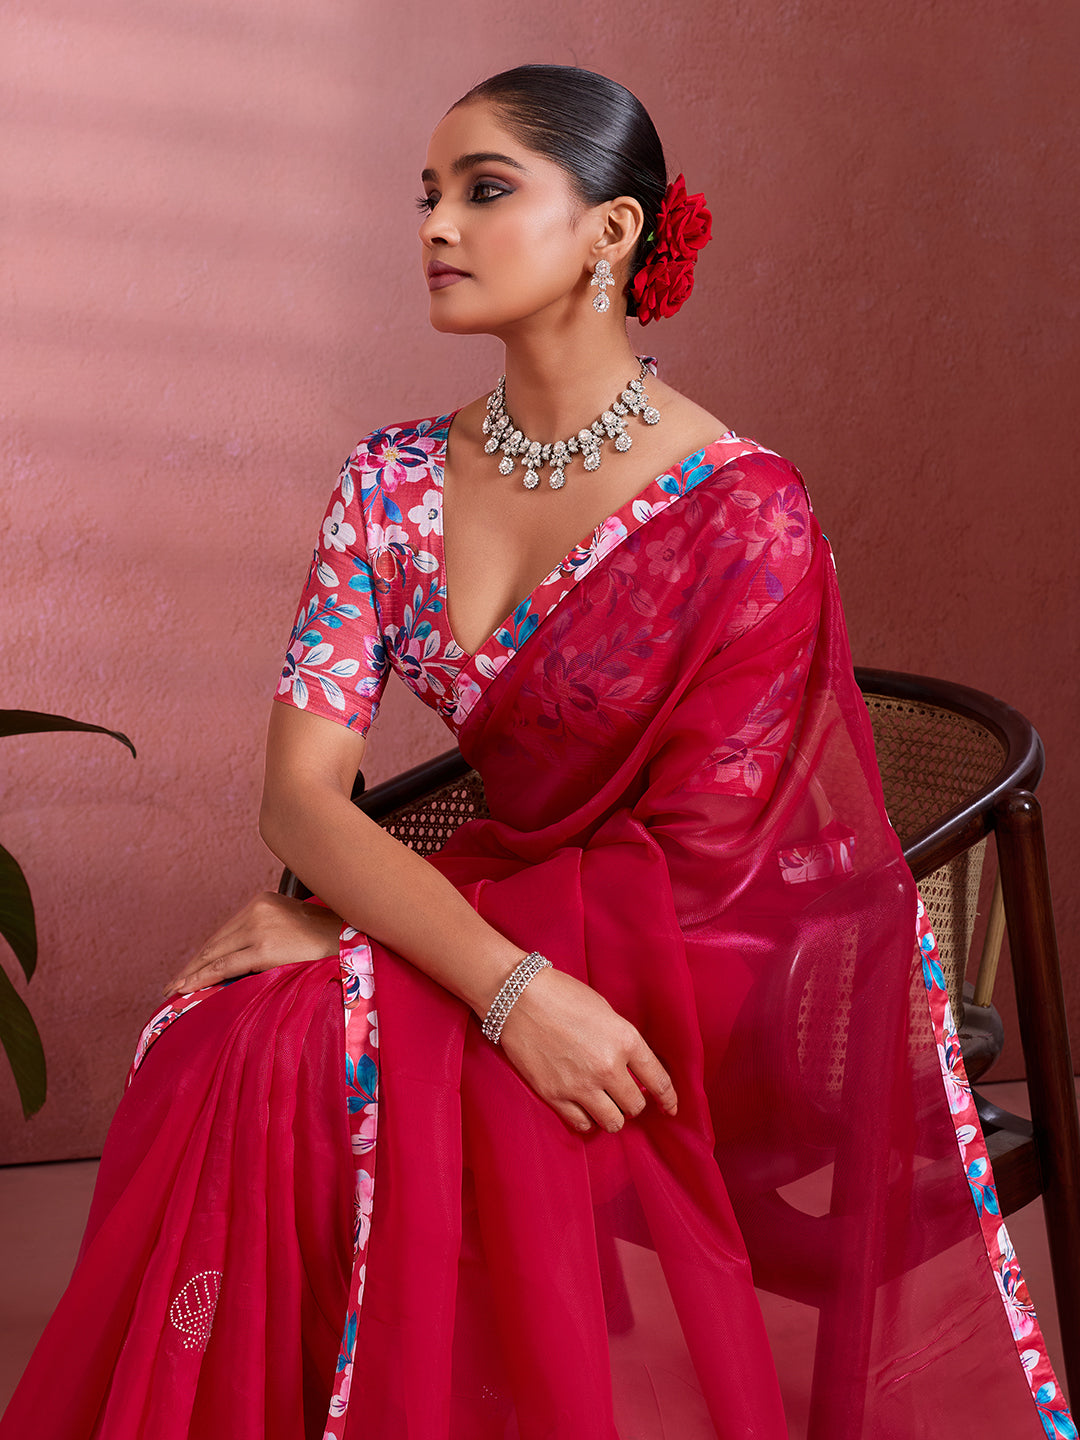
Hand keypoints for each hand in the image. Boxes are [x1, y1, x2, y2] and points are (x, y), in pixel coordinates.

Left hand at [163, 892, 342, 995]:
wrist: (352, 940)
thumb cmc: (327, 939)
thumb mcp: (292, 927)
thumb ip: (266, 934)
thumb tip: (243, 960)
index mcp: (263, 901)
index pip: (225, 931)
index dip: (204, 953)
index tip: (187, 969)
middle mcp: (257, 909)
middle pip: (215, 942)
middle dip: (193, 965)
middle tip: (172, 985)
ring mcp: (259, 927)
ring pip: (215, 954)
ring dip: (191, 974)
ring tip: (175, 990)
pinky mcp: (264, 948)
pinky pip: (224, 966)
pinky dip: (202, 978)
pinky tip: (187, 988)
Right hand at [495, 966, 677, 1133]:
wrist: (518, 996)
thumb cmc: (562, 995)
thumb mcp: (605, 1012)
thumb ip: (623, 1042)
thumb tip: (633, 1069)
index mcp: (626, 1040)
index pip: (658, 1081)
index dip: (668, 1098)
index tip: (669, 1107)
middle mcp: (608, 1066)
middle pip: (635, 1106)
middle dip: (633, 1102)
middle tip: (623, 1094)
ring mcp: (581, 1084)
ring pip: (613, 1122)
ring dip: (612, 1115)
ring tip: (604, 1103)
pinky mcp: (555, 1095)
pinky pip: (582, 1125)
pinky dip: (587, 1120)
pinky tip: (583, 1107)